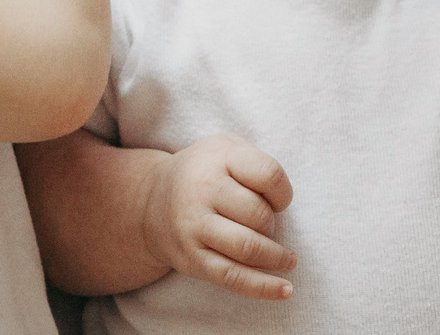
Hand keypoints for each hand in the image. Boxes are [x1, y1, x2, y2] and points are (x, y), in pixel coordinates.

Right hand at [139, 134, 296, 299]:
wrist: (151, 200)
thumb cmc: (205, 173)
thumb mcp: (227, 150)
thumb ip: (258, 166)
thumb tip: (282, 204)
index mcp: (218, 159)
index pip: (268, 174)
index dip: (283, 191)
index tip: (278, 200)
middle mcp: (203, 191)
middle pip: (259, 214)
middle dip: (272, 224)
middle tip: (267, 225)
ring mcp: (195, 227)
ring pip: (248, 247)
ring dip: (276, 257)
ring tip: (288, 259)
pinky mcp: (192, 259)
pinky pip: (233, 277)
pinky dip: (264, 287)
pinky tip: (285, 289)